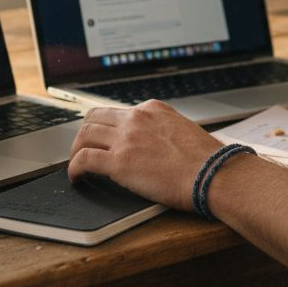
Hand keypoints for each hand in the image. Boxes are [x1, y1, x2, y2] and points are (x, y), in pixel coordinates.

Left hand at [67, 100, 222, 210]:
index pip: (118, 111)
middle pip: (94, 117)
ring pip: (84, 135)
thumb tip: (156, 145)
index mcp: (153, 109)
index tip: (104, 138)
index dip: (106, 127)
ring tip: (77, 164)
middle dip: (85, 133)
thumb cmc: (207, 161)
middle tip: (83, 149)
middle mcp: (136, 118)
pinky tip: (76, 177)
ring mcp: (126, 138)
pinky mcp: (119, 162)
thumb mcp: (184, 131)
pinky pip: (83, 159)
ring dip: (76, 149)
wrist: (214, 174)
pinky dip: (74, 168)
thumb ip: (164, 131)